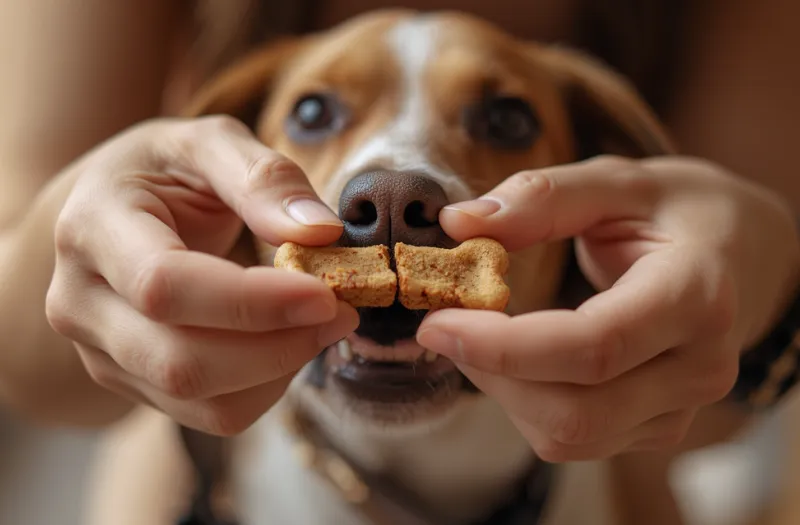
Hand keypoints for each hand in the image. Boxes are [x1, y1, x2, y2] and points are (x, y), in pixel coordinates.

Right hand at [46, 116, 358, 435]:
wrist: (111, 211)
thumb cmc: (165, 171)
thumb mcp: (208, 144)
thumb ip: (264, 177)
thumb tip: (321, 231)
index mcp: (93, 226)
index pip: (164, 285)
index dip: (252, 302)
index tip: (326, 294)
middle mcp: (79, 301)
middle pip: (181, 362)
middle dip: (279, 347)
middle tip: (341, 312)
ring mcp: (100, 351)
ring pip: (198, 400)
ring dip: (279, 372)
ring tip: (320, 325)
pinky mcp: (130, 381)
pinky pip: (208, 414)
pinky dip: (264, 389)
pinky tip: (286, 345)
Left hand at [417, 155, 799, 460]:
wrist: (738, 254)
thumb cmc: (675, 212)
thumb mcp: (618, 181)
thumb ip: (543, 196)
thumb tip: (457, 224)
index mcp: (696, 296)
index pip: (594, 346)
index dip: (504, 344)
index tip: (438, 322)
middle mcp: (698, 366)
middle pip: (576, 410)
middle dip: (491, 374)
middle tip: (445, 326)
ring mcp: (682, 406)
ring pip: (570, 435)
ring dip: (503, 392)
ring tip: (482, 336)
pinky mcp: (659, 425)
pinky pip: (577, 438)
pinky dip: (526, 404)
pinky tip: (516, 359)